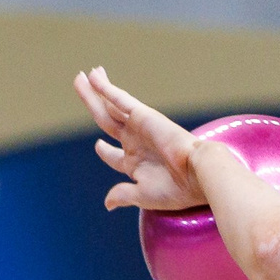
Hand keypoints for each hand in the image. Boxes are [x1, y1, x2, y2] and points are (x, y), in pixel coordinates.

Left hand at [74, 66, 206, 209]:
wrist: (199, 173)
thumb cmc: (177, 189)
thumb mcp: (143, 195)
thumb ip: (123, 194)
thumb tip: (108, 204)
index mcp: (136, 163)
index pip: (113, 155)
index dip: (104, 151)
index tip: (98, 145)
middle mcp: (135, 142)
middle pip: (106, 121)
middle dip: (92, 105)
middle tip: (81, 88)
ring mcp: (138, 127)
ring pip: (108, 106)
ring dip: (94, 91)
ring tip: (81, 76)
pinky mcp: (142, 115)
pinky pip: (118, 98)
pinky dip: (105, 88)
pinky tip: (93, 76)